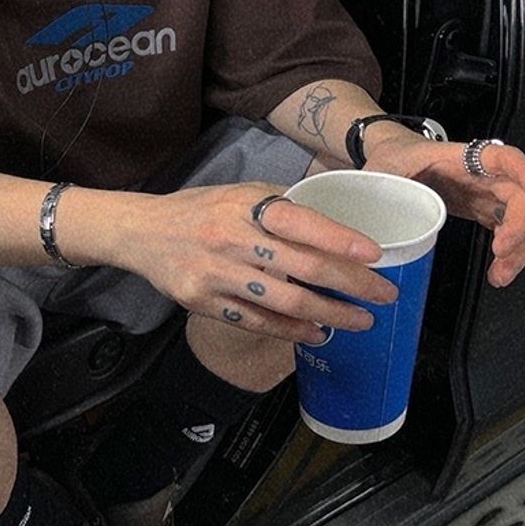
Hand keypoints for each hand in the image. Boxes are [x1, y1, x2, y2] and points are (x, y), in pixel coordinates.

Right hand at [121, 181, 396, 344]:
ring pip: (285, 301)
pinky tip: (316, 332)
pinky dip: (293, 330)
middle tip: (382, 294)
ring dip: (329, 314)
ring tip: (360, 320)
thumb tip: (333, 224)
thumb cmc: (200, 209)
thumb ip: (281, 207)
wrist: (142, 232)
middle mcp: (232, 239)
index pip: (301, 222)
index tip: (375, 255)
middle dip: (350, 284)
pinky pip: (258, 322)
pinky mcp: (205, 303)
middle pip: (302, 267)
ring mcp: (217, 274)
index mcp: (244, 206)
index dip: (340, 239)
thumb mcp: (239, 193)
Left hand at [363, 134, 524, 287]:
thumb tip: (381, 215)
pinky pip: (507, 229)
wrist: (393, 156)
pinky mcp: (482, 209)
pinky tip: (499, 271)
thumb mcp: (382, 168)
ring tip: (501, 274)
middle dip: (521, 227)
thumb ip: (384, 187)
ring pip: (519, 218)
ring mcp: (484, 192)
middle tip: (503, 254)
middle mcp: (480, 174)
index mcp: (458, 157)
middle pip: (519, 196)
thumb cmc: (393, 156)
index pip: (503, 157)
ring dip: (519, 248)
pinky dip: (510, 252)